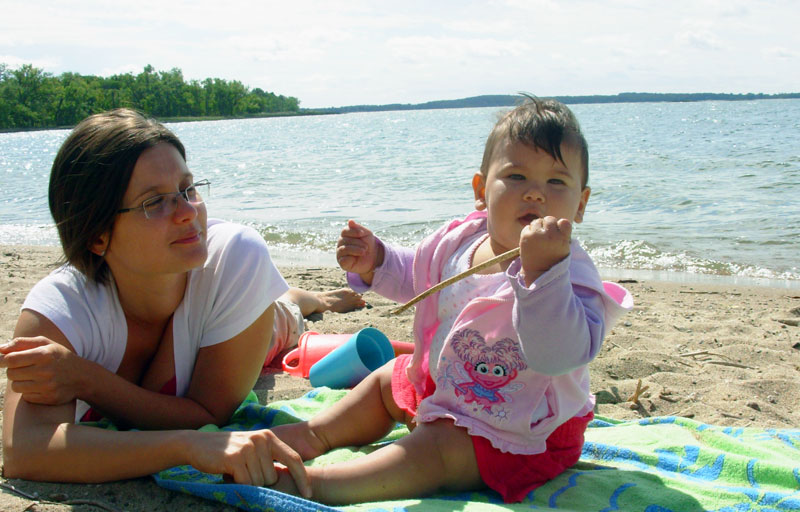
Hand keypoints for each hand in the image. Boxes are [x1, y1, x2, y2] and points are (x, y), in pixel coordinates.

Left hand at [0, 337, 85, 404]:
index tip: (6, 360)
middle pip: (11, 374)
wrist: (82, 376)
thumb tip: (0, 349)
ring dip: (20, 382)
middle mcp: (46, 371)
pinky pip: (26, 396)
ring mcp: (47, 386)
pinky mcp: (48, 398)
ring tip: (32, 377)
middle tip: (24, 368)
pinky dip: (29, 392)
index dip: (4, 360)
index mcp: (44, 354)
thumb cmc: (59, 357)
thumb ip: (21, 343)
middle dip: (13, 370)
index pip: (11, 359)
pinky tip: (39, 386)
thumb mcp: (45, 344)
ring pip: (16, 387)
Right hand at [185, 429, 311, 497]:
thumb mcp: (252, 449)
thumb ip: (269, 459)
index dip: (302, 478)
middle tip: (243, 472)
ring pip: (259, 483)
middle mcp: (262, 439)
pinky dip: (238, 484)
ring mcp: (249, 448)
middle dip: (259, 482)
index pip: (294, 459)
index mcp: (269, 437)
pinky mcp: (236, 458)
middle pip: (273, 477)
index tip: (308, 493)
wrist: (197, 444)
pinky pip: (246, 483)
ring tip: (235, 472)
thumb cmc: (228, 452)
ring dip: (247, 483)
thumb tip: (287, 481)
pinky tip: (228, 473)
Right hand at [336, 220, 383, 276]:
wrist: (373, 258)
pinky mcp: (342, 262)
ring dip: (356, 249)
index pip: (345, 231)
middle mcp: (341, 243)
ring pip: (344, 249)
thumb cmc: (368, 244)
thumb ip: (358, 227)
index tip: (362, 233)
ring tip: (364, 251)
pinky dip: (352, 257)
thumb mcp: (366, 234)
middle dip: (358, 242)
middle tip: (366, 247)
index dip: (353, 231)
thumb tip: (350, 221)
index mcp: (345, 235)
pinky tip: (357, 257)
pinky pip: (344, 259)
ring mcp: (340, 253)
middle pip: (345, 240)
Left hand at [519, 216, 571, 285]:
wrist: (538, 272)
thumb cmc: (552, 259)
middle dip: (547, 225)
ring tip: (538, 239)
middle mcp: (550, 235)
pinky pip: (527, 227)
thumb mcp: (563, 247)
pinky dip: (529, 232)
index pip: (564, 222)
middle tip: (546, 235)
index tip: (557, 233)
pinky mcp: (526, 236)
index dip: (560, 225)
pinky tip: (531, 241)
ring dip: (537, 227)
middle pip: (549, 219)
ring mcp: (537, 235)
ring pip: (537, 221)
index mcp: (562, 238)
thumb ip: (560, 233)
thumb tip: (553, 221)